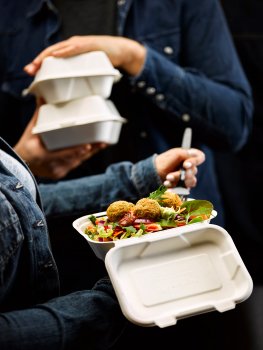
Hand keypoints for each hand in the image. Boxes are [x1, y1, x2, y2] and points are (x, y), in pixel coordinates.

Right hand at [14, 103, 107, 178]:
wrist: (21, 166)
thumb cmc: (26, 148)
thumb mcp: (31, 131)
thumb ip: (39, 115)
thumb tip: (42, 97)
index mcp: (43, 156)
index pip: (63, 154)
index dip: (76, 151)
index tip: (88, 146)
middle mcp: (52, 166)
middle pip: (75, 158)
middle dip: (90, 150)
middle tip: (102, 143)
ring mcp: (57, 172)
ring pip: (76, 162)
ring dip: (89, 154)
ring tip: (100, 145)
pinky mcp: (60, 174)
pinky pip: (74, 165)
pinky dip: (81, 157)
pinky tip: (91, 151)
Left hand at [24, 35, 145, 76]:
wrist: (122, 51)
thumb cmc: (105, 61)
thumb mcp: (90, 69)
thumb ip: (81, 75)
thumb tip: (74, 91)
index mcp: (71, 52)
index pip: (52, 56)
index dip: (40, 63)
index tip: (30, 73)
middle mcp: (72, 45)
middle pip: (51, 52)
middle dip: (38, 61)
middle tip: (29, 71)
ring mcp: (79, 44)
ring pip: (58, 49)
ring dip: (46, 57)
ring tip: (36, 65)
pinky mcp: (88, 45)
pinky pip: (73, 48)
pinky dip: (64, 52)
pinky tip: (56, 56)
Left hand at [155, 148, 205, 188]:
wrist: (154, 173)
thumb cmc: (164, 161)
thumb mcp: (175, 154)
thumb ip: (185, 154)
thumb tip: (194, 155)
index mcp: (190, 157)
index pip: (200, 157)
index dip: (195, 161)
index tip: (186, 164)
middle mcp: (190, 167)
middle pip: (194, 171)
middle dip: (184, 173)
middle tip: (173, 173)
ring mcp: (187, 177)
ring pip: (190, 181)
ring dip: (178, 180)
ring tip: (168, 178)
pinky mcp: (183, 186)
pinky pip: (184, 189)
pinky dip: (175, 187)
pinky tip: (167, 184)